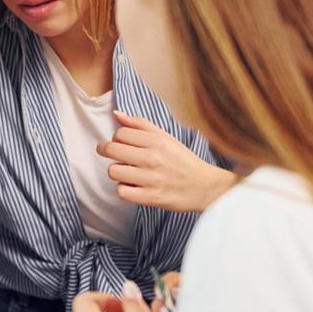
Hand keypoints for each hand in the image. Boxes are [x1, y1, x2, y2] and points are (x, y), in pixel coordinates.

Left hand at [97, 111, 235, 213]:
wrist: (205, 187)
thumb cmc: (183, 161)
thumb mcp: (166, 137)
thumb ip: (140, 125)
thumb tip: (116, 114)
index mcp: (157, 141)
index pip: (120, 133)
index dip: (116, 138)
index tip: (121, 144)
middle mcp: (153, 158)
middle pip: (111, 150)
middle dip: (106, 151)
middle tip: (113, 155)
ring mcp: (151, 179)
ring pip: (113, 171)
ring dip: (117, 172)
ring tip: (127, 172)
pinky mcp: (150, 197)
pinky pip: (121, 191)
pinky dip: (124, 190)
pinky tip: (132, 186)